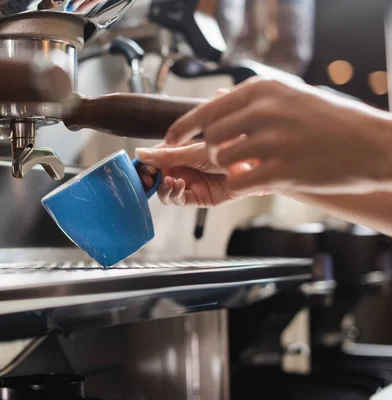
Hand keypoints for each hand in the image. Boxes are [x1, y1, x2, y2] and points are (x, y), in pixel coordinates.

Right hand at [136, 141, 270, 206]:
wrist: (253, 166)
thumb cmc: (229, 150)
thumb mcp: (193, 151)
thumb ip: (166, 155)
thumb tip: (140, 153)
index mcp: (177, 151)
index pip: (153, 157)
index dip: (143, 162)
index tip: (139, 164)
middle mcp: (180, 167)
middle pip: (154, 176)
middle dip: (148, 177)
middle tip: (149, 175)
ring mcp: (186, 183)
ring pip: (162, 190)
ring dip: (161, 186)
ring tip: (169, 179)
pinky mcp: (195, 198)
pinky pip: (176, 199)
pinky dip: (173, 193)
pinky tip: (179, 184)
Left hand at [164, 77, 391, 194]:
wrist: (374, 145)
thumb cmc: (331, 122)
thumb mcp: (291, 96)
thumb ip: (250, 100)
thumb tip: (214, 100)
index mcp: (262, 89)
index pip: (205, 110)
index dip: (181, 129)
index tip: (168, 141)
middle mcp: (264, 110)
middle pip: (211, 137)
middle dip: (216, 152)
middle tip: (236, 157)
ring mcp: (273, 140)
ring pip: (222, 159)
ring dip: (230, 168)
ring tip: (255, 165)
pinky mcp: (282, 170)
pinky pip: (238, 181)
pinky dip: (242, 184)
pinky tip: (261, 178)